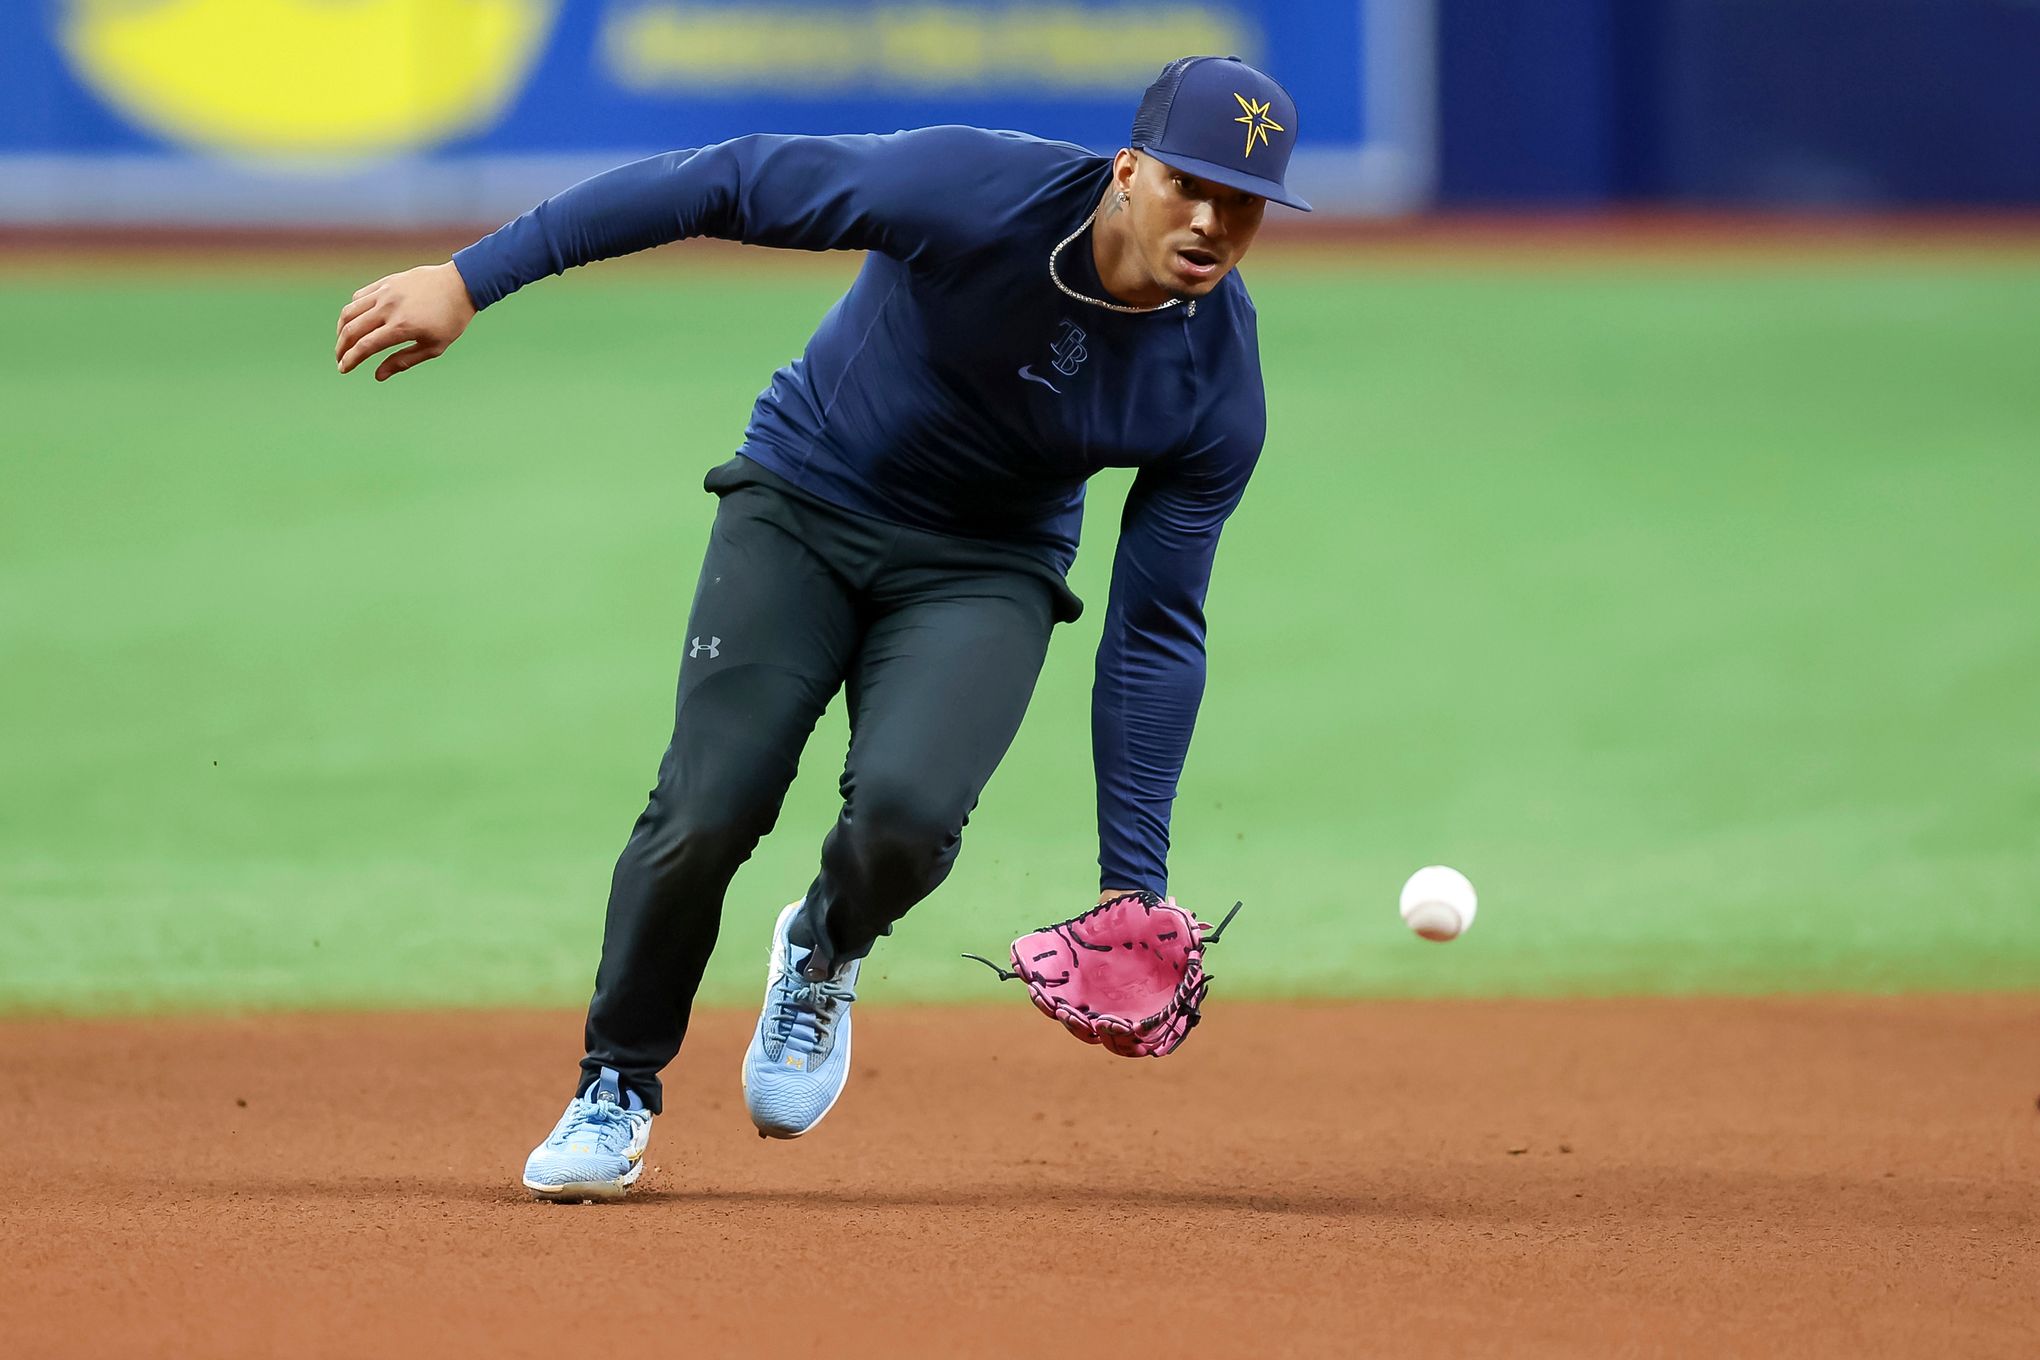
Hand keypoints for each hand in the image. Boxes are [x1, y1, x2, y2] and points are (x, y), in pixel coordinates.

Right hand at [335, 261, 475, 380]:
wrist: (460, 284)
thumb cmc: (451, 320)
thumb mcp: (434, 347)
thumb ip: (404, 361)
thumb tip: (377, 375)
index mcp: (402, 327)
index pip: (365, 346)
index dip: (350, 360)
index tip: (343, 369)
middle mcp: (388, 308)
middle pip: (351, 329)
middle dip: (341, 348)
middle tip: (340, 359)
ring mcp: (385, 292)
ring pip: (350, 311)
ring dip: (341, 329)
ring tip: (343, 342)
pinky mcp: (385, 282)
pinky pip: (359, 297)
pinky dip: (352, 311)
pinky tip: (355, 321)